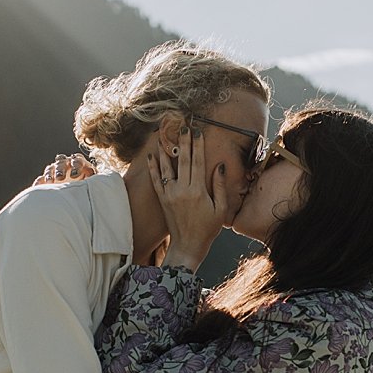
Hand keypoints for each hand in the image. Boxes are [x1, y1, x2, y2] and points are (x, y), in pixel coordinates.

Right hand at [33, 153, 95, 185]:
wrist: (80, 194)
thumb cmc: (89, 188)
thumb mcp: (93, 183)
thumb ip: (94, 181)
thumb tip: (100, 183)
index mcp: (79, 163)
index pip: (77, 160)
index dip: (76, 166)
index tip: (75, 176)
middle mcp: (66, 164)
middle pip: (62, 161)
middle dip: (61, 169)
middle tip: (61, 178)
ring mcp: (55, 171)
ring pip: (51, 168)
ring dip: (50, 174)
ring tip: (51, 182)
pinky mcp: (47, 180)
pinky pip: (41, 179)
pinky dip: (40, 182)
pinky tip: (38, 187)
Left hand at [149, 137, 231, 270]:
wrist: (188, 246)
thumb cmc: (207, 229)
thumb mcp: (220, 209)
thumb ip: (219, 186)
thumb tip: (219, 166)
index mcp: (198, 191)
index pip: (198, 162)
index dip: (198, 145)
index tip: (198, 131)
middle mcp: (182, 190)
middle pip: (184, 160)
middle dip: (184, 141)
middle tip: (183, 126)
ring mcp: (170, 194)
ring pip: (167, 167)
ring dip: (166, 149)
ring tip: (164, 134)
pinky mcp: (162, 199)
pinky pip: (156, 180)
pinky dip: (154, 167)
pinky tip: (152, 155)